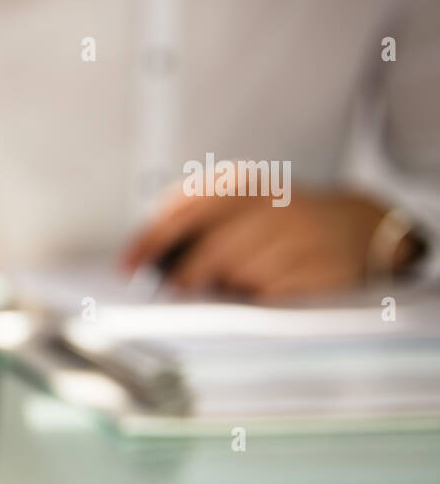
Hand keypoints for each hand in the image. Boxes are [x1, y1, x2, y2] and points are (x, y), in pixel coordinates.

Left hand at [122, 183, 417, 299]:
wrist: (357, 227)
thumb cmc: (278, 221)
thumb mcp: (238, 204)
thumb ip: (190, 220)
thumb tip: (145, 260)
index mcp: (245, 183)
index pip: (187, 209)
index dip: (151, 241)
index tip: (126, 267)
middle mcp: (274, 204)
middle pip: (214, 248)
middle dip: (187, 276)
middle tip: (172, 294)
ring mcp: (302, 236)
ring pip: (243, 274)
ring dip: (226, 289)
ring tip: (231, 286)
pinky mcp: (322, 269)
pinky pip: (273, 294)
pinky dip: (257, 299)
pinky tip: (258, 294)